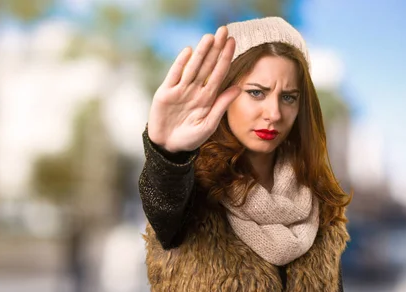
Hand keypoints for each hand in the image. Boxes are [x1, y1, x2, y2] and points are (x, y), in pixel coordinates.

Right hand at [147, 26, 240, 152]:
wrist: (169, 147)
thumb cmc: (190, 138)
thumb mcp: (209, 124)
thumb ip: (222, 105)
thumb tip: (239, 88)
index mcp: (208, 98)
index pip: (219, 74)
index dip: (226, 58)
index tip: (233, 43)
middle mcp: (195, 90)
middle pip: (207, 66)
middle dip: (216, 48)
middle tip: (224, 30)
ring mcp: (180, 90)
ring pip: (193, 67)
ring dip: (201, 52)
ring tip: (209, 37)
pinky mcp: (166, 92)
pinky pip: (174, 75)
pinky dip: (181, 63)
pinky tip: (189, 51)